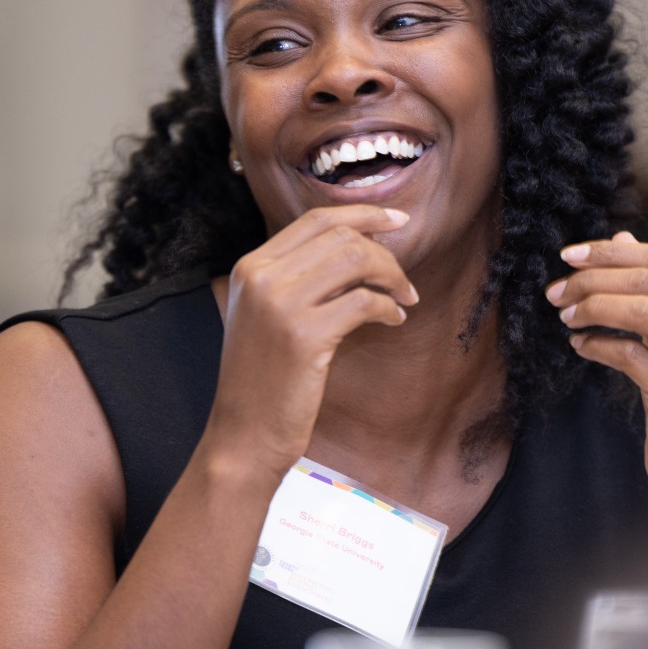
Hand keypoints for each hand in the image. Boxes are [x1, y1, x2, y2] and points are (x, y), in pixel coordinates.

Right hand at [206, 205, 418, 474]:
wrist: (243, 434)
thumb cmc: (263, 380)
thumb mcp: (266, 316)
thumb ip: (297, 279)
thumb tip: (358, 248)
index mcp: (251, 267)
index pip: (315, 219)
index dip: (363, 214)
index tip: (397, 220)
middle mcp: (261, 277)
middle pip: (340, 236)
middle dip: (384, 252)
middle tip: (403, 280)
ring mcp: (280, 304)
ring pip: (355, 260)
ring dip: (391, 276)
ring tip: (404, 298)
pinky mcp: (303, 335)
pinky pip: (362, 302)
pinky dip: (387, 308)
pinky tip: (393, 321)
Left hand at [546, 231, 647, 500]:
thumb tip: (622, 237)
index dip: (611, 251)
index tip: (570, 255)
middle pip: (647, 280)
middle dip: (592, 279)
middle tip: (556, 291)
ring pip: (642, 310)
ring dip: (593, 307)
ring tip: (565, 316)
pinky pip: (629, 355)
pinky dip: (596, 345)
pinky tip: (579, 346)